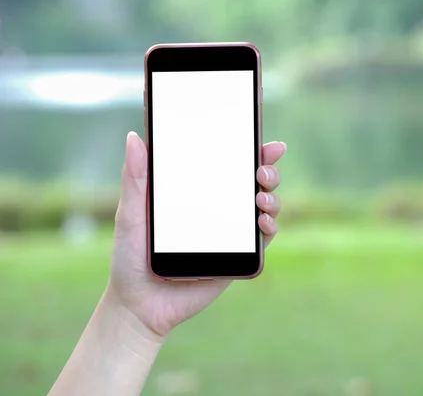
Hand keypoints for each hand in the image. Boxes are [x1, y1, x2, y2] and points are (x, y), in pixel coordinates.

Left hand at [107, 132, 285, 337]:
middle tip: (262, 170)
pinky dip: (270, 227)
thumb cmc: (130, 258)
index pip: (227, 164)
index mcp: (195, 193)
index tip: (264, 141)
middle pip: (253, 182)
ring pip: (264, 208)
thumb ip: (135, 180)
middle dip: (267, 169)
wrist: (139, 306)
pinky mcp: (237, 257)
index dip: (250, 149)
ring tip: (260, 197)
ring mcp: (230, 233)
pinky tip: (263, 222)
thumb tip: (134, 137)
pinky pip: (262, 240)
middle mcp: (217, 210)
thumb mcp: (129, 215)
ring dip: (272, 197)